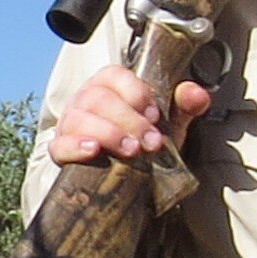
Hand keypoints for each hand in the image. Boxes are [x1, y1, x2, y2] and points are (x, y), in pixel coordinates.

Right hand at [46, 65, 210, 165]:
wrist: (132, 182)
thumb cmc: (144, 143)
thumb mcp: (168, 125)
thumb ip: (184, 106)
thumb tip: (196, 94)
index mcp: (109, 87)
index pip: (113, 75)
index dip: (134, 92)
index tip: (154, 115)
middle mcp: (85, 100)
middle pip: (98, 98)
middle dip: (128, 120)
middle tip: (151, 142)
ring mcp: (70, 125)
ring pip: (79, 118)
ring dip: (108, 133)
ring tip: (131, 150)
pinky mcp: (62, 151)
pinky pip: (60, 145)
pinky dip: (75, 146)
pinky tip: (94, 151)